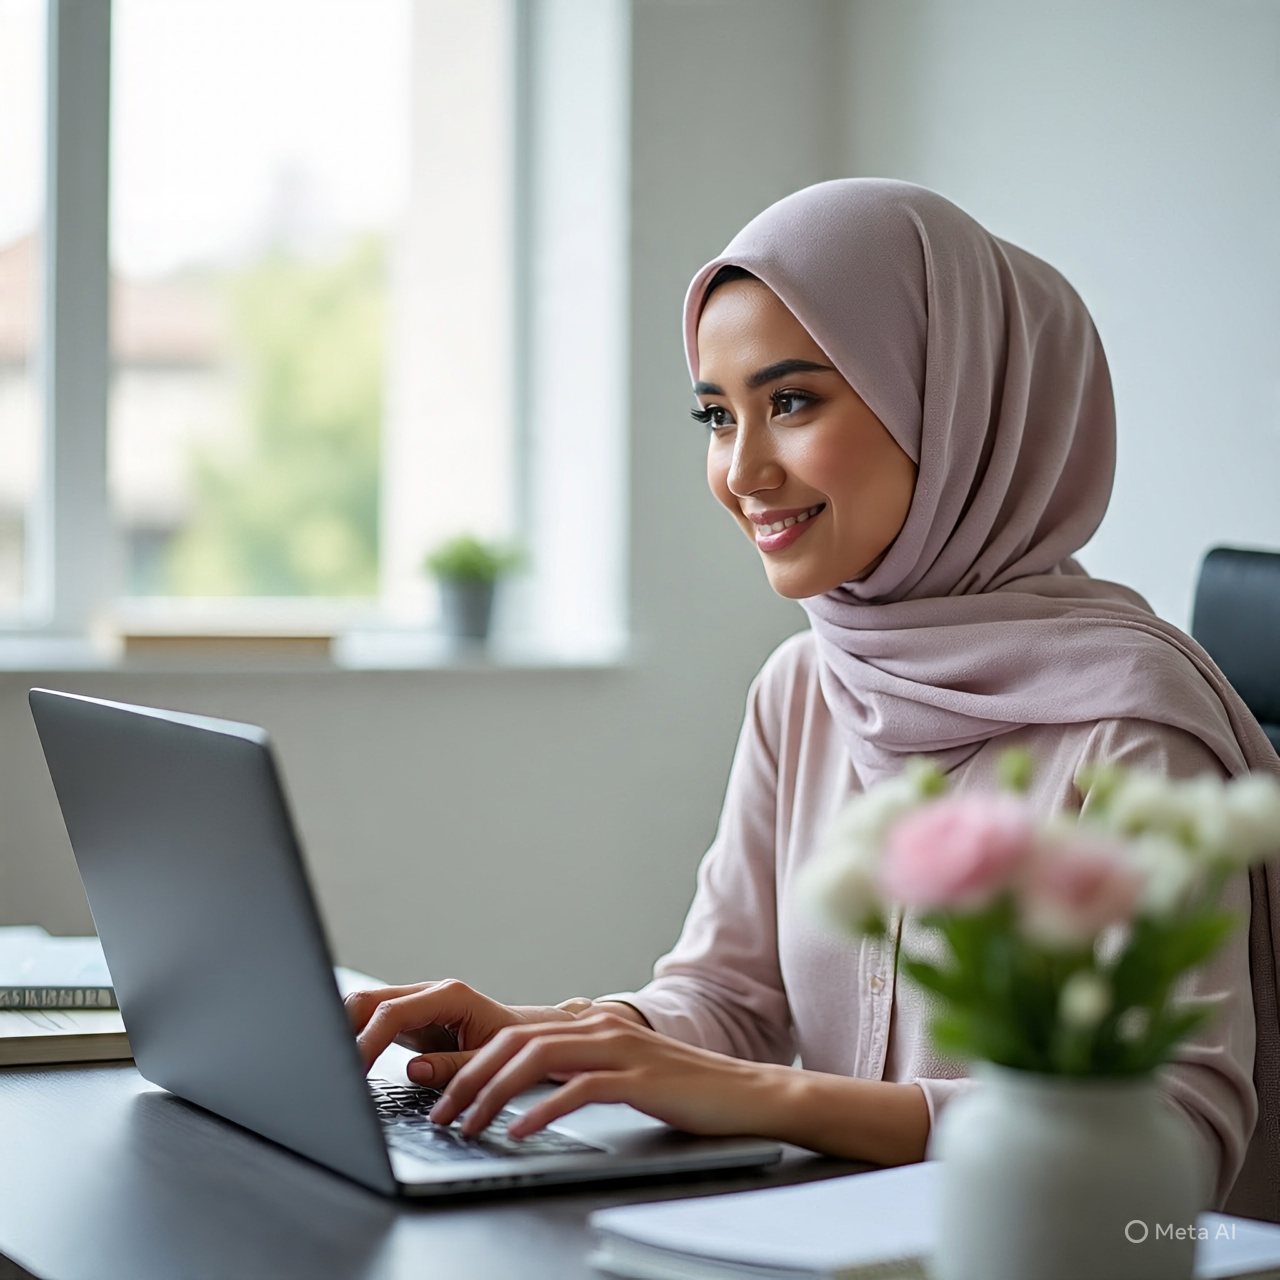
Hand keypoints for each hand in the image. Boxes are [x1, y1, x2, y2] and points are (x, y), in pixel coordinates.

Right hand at [344, 980, 576, 1081]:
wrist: (525, 1034)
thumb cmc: (514, 1047)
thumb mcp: (490, 1061)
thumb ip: (454, 1067)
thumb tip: (415, 1070)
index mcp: (449, 997)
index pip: (392, 1013)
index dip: (367, 1042)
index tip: (352, 1072)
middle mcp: (428, 992)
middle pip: (368, 1000)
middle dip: (343, 1030)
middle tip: (330, 1069)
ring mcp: (414, 1002)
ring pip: (363, 1006)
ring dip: (343, 1031)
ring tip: (331, 1066)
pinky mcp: (407, 1018)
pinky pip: (371, 1019)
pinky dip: (353, 1036)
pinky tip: (343, 1060)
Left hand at [427, 1010, 783, 1139]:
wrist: (748, 1093)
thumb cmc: (684, 1091)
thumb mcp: (621, 1074)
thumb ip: (579, 1072)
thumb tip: (526, 1093)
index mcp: (592, 1025)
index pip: (516, 1035)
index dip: (473, 1063)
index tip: (444, 1095)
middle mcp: (601, 1028)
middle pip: (516, 1042)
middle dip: (470, 1078)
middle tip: (441, 1114)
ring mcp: (621, 1049)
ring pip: (538, 1059)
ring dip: (494, 1094)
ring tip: (468, 1126)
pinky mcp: (640, 1077)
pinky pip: (579, 1088)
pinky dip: (542, 1111)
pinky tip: (519, 1132)